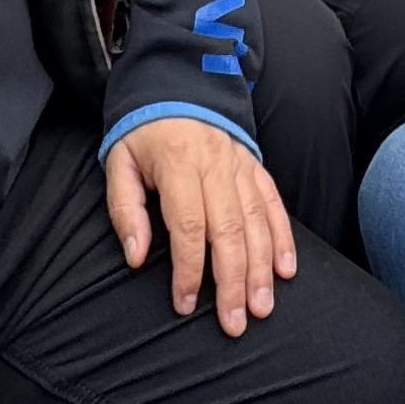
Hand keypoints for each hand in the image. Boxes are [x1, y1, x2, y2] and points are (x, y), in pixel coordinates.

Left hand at [104, 117, 296, 333]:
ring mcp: (239, 165)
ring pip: (256, 222)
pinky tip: (285, 269)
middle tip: (235, 323)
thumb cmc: (142, 129)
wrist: (176, 80)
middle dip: (234, 282)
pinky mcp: (254, 165)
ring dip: (262, 268)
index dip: (189, 270)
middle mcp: (215, 165)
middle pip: (229, 231)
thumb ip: (125, 209)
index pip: (188, 226)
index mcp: (178, 163)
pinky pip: (272, 203)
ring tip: (262, 307)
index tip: (185, 304)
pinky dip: (282, 237)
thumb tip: (136, 256)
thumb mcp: (118, 162)